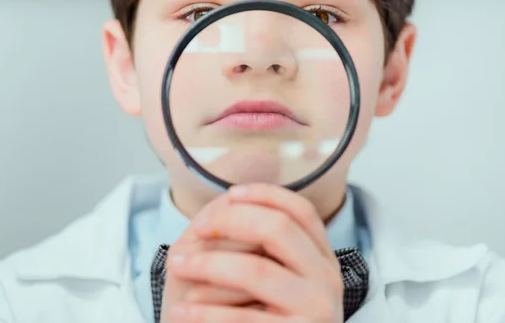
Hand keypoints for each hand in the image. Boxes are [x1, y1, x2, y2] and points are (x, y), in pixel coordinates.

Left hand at [166, 183, 343, 321]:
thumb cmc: (267, 316)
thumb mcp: (276, 275)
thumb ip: (260, 241)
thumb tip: (227, 203)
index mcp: (323, 259)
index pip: (301, 211)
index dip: (266, 195)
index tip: (230, 193)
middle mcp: (327, 280)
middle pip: (279, 229)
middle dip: (230, 221)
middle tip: (195, 229)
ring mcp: (316, 311)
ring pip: (256, 270)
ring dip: (208, 264)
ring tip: (176, 265)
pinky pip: (244, 318)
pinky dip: (206, 313)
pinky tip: (182, 311)